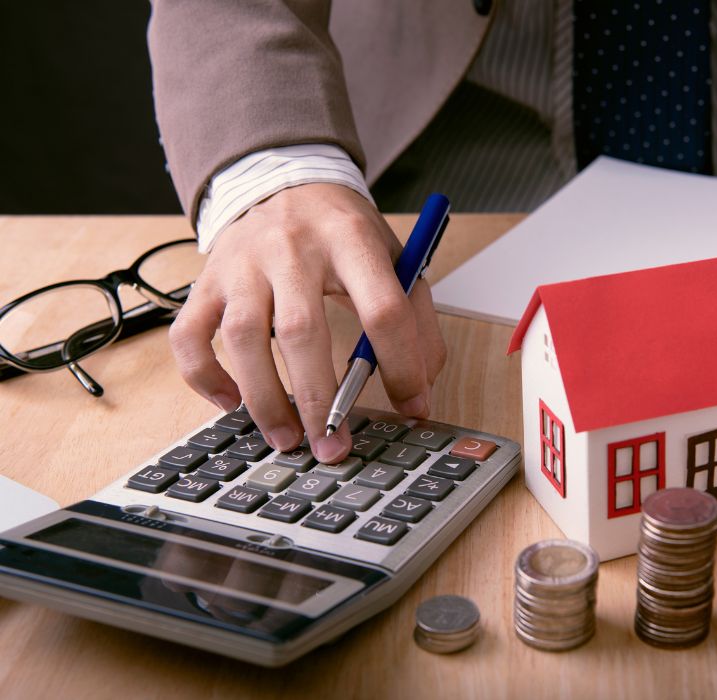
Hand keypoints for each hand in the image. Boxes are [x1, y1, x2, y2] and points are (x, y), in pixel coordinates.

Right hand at [169, 183, 446, 462]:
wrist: (284, 180)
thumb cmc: (344, 233)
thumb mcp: (394, 258)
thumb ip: (416, 319)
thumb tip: (419, 391)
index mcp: (351, 239)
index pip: (382, 308)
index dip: (401, 364)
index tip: (411, 406)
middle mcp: (291, 248)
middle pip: (301, 329)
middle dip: (319, 397)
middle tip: (333, 446)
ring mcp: (242, 263)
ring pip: (242, 337)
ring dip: (263, 398)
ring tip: (287, 438)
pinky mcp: (207, 280)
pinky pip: (190, 336)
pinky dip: (205, 377)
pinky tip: (231, 403)